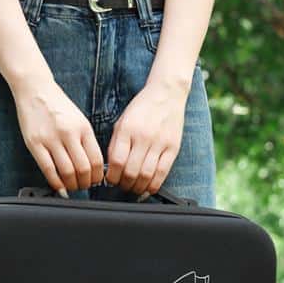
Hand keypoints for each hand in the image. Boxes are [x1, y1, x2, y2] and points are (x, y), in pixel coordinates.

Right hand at [13, 77, 104, 195]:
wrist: (36, 89)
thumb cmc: (58, 106)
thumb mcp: (79, 120)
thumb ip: (86, 141)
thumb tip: (93, 166)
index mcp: (83, 128)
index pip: (96, 160)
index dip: (98, 176)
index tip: (96, 181)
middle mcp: (69, 133)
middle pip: (83, 169)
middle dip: (86, 184)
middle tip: (84, 186)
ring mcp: (51, 139)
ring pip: (67, 172)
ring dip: (72, 185)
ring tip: (72, 187)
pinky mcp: (35, 143)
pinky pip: (48, 169)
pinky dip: (55, 182)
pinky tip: (59, 186)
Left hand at [105, 79, 188, 196]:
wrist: (166, 93)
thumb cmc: (141, 109)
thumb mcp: (122, 122)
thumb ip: (115, 144)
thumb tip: (111, 169)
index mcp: (127, 130)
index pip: (117, 161)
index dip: (112, 177)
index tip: (110, 181)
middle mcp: (143, 137)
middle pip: (131, 171)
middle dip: (124, 184)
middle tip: (122, 186)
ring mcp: (159, 142)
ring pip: (147, 174)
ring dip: (138, 187)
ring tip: (134, 188)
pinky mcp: (173, 147)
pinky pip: (163, 172)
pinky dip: (154, 184)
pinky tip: (148, 187)